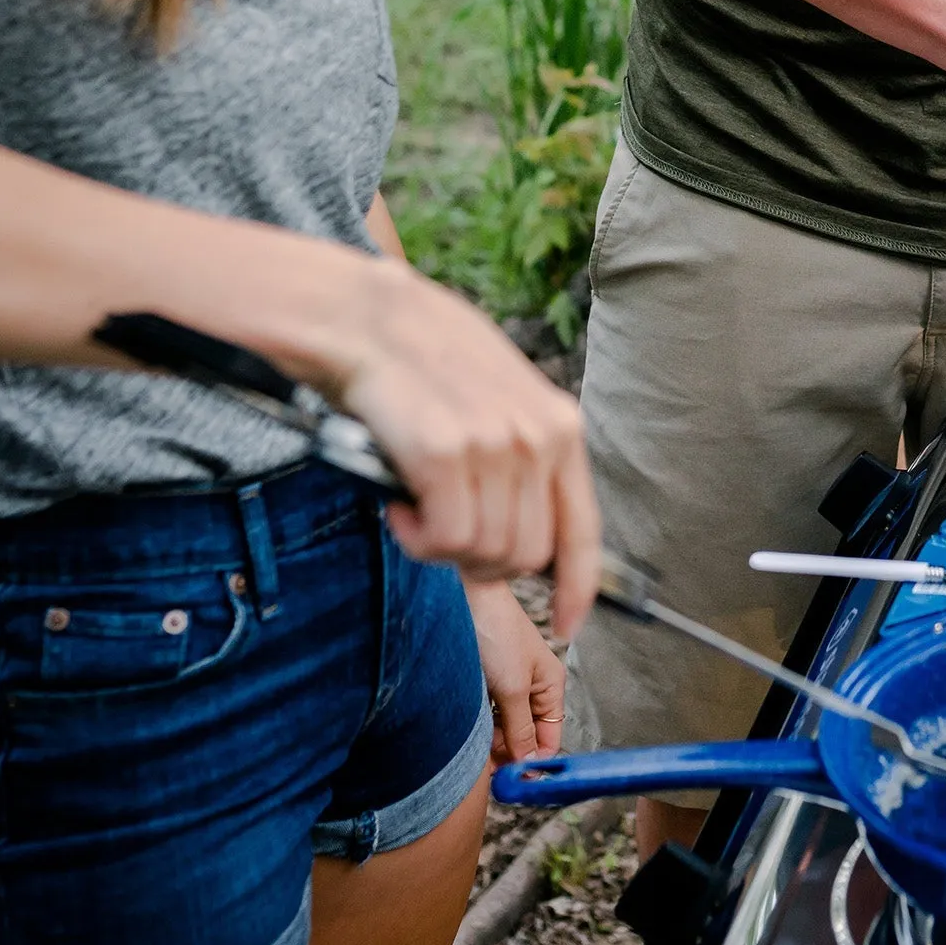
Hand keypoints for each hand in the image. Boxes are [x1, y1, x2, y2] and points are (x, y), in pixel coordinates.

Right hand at [322, 261, 600, 634]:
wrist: (363, 318)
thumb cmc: (423, 358)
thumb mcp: (498, 397)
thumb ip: (522, 457)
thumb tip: (529, 536)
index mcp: (559, 425)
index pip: (582, 531)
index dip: (577, 589)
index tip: (567, 625)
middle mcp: (537, 437)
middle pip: (526, 556)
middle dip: (482, 563)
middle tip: (441, 531)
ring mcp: (495, 446)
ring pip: (484, 554)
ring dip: (442, 547)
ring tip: (416, 505)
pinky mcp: (446, 455)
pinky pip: (445, 541)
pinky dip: (416, 538)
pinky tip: (398, 503)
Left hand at [466, 579, 565, 763]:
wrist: (460, 599)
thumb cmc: (496, 631)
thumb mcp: (512, 689)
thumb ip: (521, 730)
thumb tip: (528, 765)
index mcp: (551, 685)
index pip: (550, 738)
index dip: (534, 761)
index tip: (515, 782)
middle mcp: (532, 687)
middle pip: (525, 735)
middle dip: (508, 753)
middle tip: (488, 769)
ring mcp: (508, 684)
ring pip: (503, 727)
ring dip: (491, 739)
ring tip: (475, 745)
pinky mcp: (485, 680)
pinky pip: (486, 714)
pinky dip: (479, 724)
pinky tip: (467, 728)